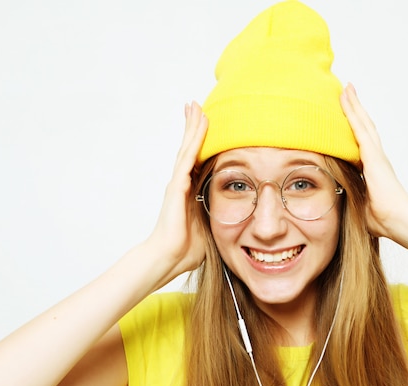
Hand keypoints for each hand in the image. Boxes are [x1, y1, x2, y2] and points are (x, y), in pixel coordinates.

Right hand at [145, 101, 208, 280]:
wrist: (168, 259)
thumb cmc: (186, 250)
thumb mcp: (211, 231)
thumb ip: (220, 221)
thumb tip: (239, 226)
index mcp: (190, 193)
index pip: (198, 162)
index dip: (201, 144)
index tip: (205, 128)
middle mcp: (182, 184)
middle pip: (190, 149)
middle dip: (193, 127)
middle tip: (196, 106)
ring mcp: (178, 183)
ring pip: (187, 148)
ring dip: (193, 126)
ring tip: (195, 106)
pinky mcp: (176, 186)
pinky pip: (188, 157)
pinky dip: (195, 139)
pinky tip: (199, 123)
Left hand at [340, 84, 407, 239]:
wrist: (399, 220)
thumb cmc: (384, 219)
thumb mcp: (361, 206)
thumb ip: (353, 201)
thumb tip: (341, 206)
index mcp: (374, 168)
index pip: (361, 142)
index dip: (354, 127)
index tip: (347, 115)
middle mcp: (376, 157)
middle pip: (363, 126)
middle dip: (355, 108)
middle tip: (347, 90)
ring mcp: (376, 154)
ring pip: (362, 122)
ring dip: (354, 104)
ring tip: (346, 87)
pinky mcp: (373, 155)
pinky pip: (359, 128)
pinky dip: (352, 112)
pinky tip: (346, 98)